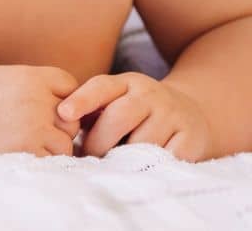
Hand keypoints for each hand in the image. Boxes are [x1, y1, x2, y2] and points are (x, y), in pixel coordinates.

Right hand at [0, 64, 82, 156]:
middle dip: (60, 124)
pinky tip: (27, 155)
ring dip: (54, 146)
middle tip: (37, 129)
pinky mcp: (29, 151)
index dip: (62, 97)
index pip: (69, 84)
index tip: (47, 107)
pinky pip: (54, 159)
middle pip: (73, 115)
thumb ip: (34, 80)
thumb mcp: (3, 76)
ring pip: (67, 141)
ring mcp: (35, 127)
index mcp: (31, 77)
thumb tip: (66, 91)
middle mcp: (37, 100)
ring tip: (31, 144)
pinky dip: (45, 161)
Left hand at [57, 72, 211, 160]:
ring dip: (123, 158)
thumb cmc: (139, 113)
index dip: (82, 99)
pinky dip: (148, 166)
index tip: (64, 114)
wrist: (191, 114)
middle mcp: (150, 94)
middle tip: (89, 157)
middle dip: (99, 141)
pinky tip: (141, 169)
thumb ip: (92, 111)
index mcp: (127, 82)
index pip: (102, 87)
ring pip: (141, 142)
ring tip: (115, 164)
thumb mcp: (117, 102)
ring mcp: (172, 115)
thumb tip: (60, 130)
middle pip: (119, 116)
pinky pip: (163, 158)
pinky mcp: (189, 138)